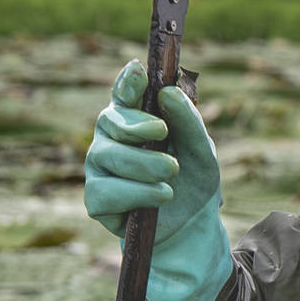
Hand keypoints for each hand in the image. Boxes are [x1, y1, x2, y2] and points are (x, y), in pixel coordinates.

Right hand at [84, 60, 232, 300]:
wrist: (192, 225)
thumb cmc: (193, 180)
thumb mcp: (202, 150)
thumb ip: (188, 121)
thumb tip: (168, 93)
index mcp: (134, 118)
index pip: (123, 92)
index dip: (126, 81)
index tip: (138, 74)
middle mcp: (111, 138)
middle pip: (110, 121)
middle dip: (138, 127)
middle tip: (163, 134)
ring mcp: (99, 169)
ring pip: (107, 156)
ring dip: (143, 165)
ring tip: (170, 177)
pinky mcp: (97, 200)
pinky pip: (105, 191)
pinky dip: (135, 194)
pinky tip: (158, 198)